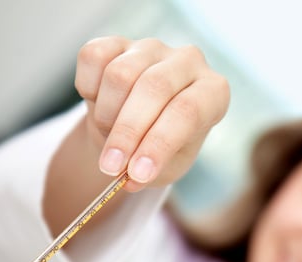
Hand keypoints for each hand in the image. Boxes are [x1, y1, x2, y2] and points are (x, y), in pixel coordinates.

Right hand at [75, 36, 229, 191]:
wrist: (140, 127)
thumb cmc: (163, 147)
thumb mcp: (168, 167)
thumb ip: (152, 172)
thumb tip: (130, 179)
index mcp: (213, 91)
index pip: (188, 112)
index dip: (160, 144)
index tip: (138, 174)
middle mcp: (188, 61)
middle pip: (153, 88)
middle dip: (128, 133)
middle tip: (110, 166)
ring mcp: (152, 48)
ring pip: (119, 75)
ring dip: (107, 115)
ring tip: (109, 136)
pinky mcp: (117, 42)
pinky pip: (93, 59)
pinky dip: (88, 90)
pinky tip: (98, 105)